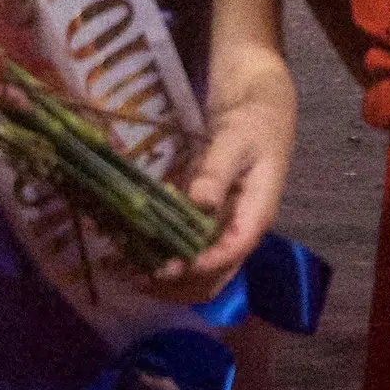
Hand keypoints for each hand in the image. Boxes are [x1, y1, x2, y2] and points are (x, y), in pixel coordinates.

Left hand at [149, 42, 296, 305]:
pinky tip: (136, 256)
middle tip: (137, 276)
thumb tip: (199, 203)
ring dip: (168, 281)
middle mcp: (241, 231)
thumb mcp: (236, 139)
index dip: (200, 265)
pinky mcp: (210, 222)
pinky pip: (190, 253)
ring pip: (200, 274)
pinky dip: (166, 260)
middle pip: (215, 277)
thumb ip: (217, 170)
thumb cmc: (252, 120)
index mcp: (255, 214)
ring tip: (128, 273)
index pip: (230, 253)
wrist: (260, 105)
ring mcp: (225, 229)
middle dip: (178, 284)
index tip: (165, 268)